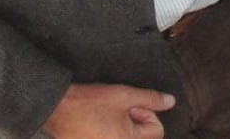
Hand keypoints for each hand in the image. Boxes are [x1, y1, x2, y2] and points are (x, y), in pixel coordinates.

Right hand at [43, 83, 174, 138]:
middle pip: (144, 137)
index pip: (157, 131)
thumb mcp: (125, 95)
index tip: (130, 106)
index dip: (146, 113)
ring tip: (109, 117)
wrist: (58, 109)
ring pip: (129, 138)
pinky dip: (112, 133)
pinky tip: (101, 124)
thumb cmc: (91, 102)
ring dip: (125, 128)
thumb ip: (150, 98)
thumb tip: (171, 102)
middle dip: (136, 121)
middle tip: (119, 110)